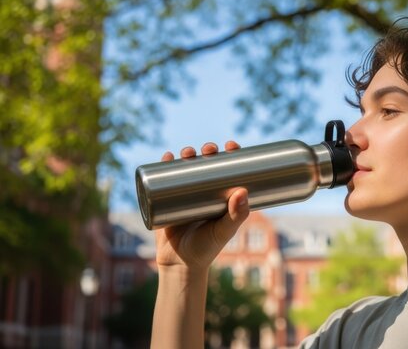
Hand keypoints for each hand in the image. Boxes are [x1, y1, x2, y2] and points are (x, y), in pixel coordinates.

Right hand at [154, 141, 248, 271]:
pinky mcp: (166, 201)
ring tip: (187, 152)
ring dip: (186, 154)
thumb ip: (236, 216)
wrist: (180, 264)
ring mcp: (184, 195)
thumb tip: (243, 191)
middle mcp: (203, 192)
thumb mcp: (223, 231)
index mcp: (221, 195)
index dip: (231, 155)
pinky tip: (166, 157)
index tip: (232, 145)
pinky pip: (163, 180)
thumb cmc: (207, 248)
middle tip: (209, 149)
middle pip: (206, 164)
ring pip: (185, 168)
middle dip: (207, 151)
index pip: (228, 169)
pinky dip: (163, 166)